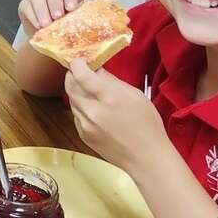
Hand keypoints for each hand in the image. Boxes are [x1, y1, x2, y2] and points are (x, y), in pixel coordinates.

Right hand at [18, 0, 83, 38]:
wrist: (51, 41)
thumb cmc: (68, 29)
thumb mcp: (78, 23)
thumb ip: (81, 18)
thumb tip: (87, 22)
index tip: (70, 8)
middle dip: (55, 1)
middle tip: (58, 17)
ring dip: (42, 9)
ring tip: (47, 24)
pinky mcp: (26, 5)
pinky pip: (27, 6)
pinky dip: (33, 16)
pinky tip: (39, 26)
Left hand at [65, 58, 166, 172]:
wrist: (145, 157)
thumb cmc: (147, 124)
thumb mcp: (135, 95)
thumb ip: (113, 81)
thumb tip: (97, 70)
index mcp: (109, 98)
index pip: (82, 75)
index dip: (76, 64)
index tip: (79, 60)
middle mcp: (93, 111)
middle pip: (70, 86)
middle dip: (72, 75)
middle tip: (79, 71)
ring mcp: (85, 125)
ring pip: (72, 100)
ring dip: (76, 91)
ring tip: (87, 89)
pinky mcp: (83, 135)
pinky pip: (76, 115)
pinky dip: (80, 107)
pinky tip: (92, 108)